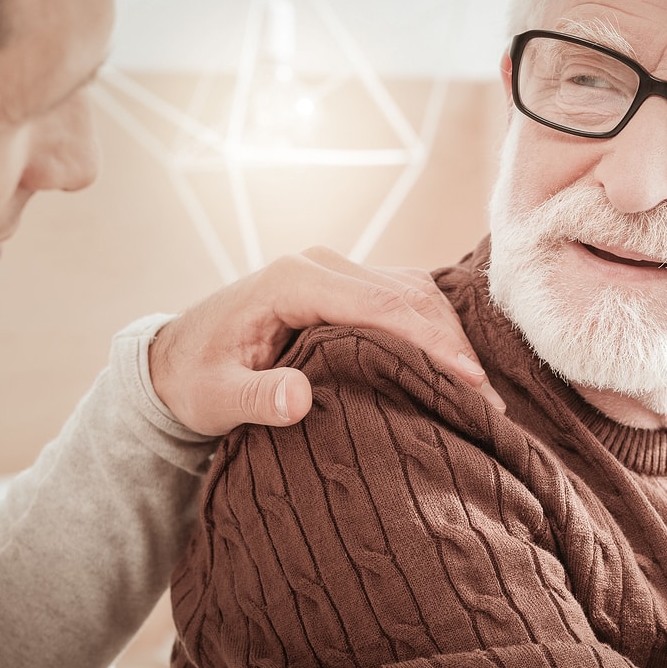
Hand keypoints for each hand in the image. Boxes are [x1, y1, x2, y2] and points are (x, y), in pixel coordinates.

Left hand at [148, 247, 505, 435]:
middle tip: (487, 402)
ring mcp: (337, 272)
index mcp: (293, 281)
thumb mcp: (214, 398)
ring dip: (451, 339)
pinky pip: (406, 300)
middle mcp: (321, 266)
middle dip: (453, 345)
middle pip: (408, 295)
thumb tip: (297, 399)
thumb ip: (255, 398)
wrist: (179, 357)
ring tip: (481, 395)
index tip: (468, 381)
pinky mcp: (348, 288)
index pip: (380, 304)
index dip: (430, 342)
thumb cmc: (195, 379)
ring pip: (415, 293)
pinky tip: (456, 373)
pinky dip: (437, 332)